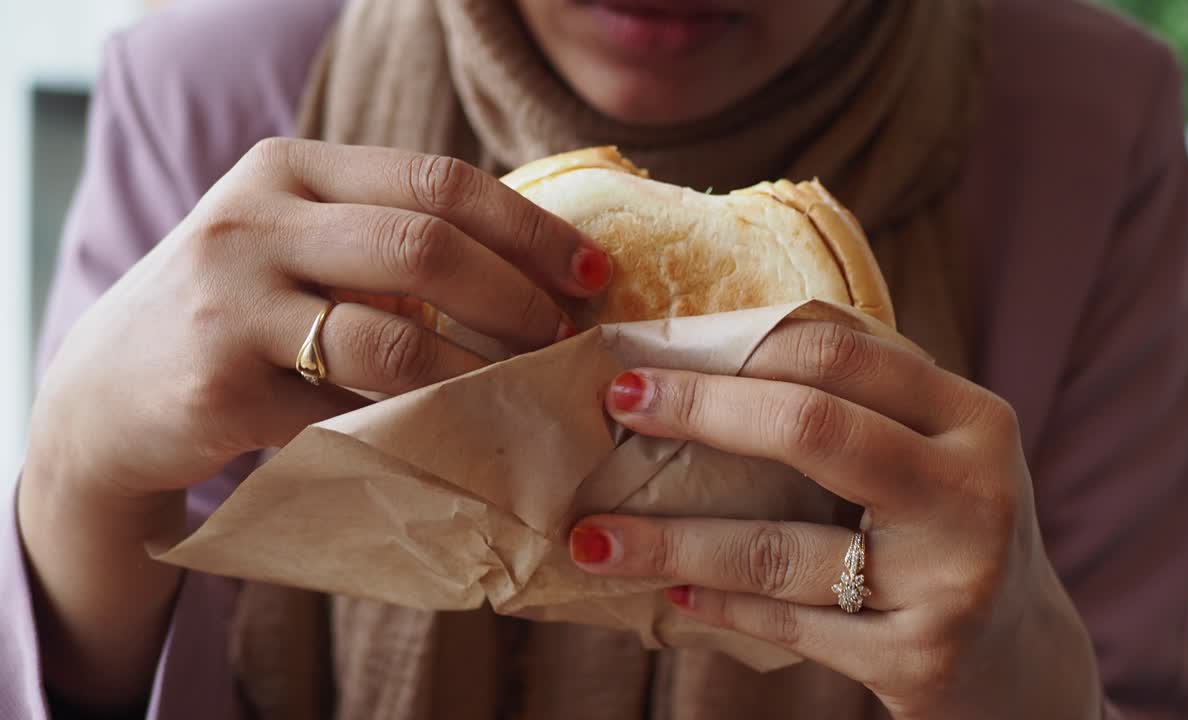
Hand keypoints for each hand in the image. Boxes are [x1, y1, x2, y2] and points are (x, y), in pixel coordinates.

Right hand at [19, 138, 609, 709]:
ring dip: (482, 372)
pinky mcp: (221, 385)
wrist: (109, 390)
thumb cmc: (236, 310)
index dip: (528, 228)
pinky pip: (351, 411)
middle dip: (518, 297)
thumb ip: (385, 234)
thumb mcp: (295, 241)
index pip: (436, 180)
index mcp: (289, 168)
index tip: (592, 270)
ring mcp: (231, 302)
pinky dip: (419, 426)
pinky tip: (460, 433)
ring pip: (393, 338)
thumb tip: (536, 265)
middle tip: (568, 336)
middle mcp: (255, 220)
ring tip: (528, 389)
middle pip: (423, 247)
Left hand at [569, 320, 1100, 718]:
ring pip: (782, 546)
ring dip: (674, 540)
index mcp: (971, 418)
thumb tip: (704, 359)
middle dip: (701, 408)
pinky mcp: (920, 658)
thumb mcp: (929, 456)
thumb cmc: (946, 537)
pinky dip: (718, 605)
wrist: (1023, 665)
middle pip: (814, 427)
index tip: (647, 350)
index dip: (734, 343)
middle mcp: (972, 490)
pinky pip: (789, 623)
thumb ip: (854, 407)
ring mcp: (951, 579)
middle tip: (617, 402)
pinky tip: (669, 593)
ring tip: (594, 536)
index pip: (841, 353)